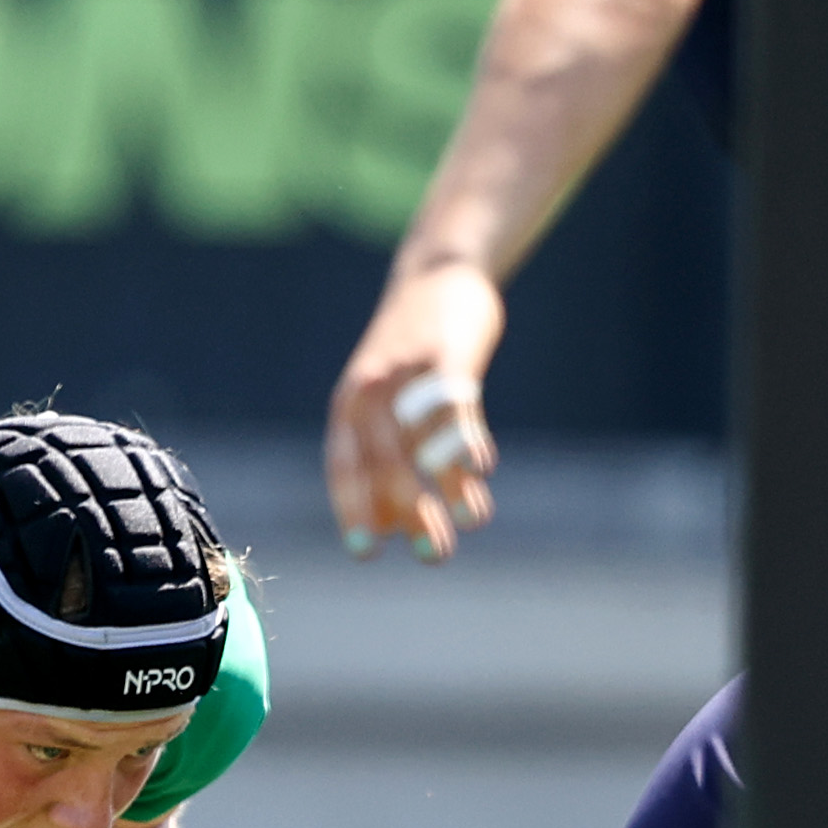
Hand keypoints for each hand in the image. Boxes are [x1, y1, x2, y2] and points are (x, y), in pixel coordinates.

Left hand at [324, 258, 502, 561]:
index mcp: (350, 404)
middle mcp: (372, 389)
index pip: (345, 465)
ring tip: (470, 522)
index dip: (354, 509)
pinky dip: (467, 436)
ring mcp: (410, 369)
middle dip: (411, 511)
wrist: (440, 271)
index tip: (366, 552)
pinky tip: (482, 470)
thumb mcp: (390, 397)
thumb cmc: (414, 352)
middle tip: (432, 556)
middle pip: (387, 460)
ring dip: (449, 484)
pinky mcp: (448, 353)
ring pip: (426, 438)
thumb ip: (388, 454)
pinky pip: (456, 403)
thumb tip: (391, 526)